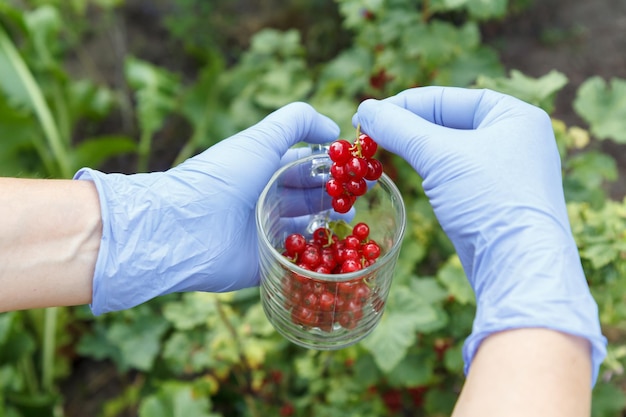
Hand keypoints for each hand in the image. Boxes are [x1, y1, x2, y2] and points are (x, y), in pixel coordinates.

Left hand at [75, 102, 338, 314]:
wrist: (185, 227)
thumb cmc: (223, 177)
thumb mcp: (261, 138)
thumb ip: (297, 121)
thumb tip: (334, 128)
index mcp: (262, 169)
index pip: (303, 166)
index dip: (330, 166)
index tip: (357, 168)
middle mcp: (264, 200)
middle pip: (308, 197)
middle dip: (334, 195)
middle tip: (362, 195)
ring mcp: (264, 232)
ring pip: (305, 228)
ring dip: (329, 224)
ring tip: (353, 220)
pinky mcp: (263, 263)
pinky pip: (295, 259)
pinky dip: (315, 254)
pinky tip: (337, 249)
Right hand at [353, 86, 605, 382]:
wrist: (518, 268)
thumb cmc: (489, 200)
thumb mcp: (440, 156)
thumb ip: (399, 128)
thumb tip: (364, 108)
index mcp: (513, 114)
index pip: (447, 99)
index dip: (402, 105)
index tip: (366, 115)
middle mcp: (514, 138)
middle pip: (447, 122)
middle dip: (406, 128)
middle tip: (366, 135)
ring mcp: (506, 171)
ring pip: (448, 150)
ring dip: (413, 149)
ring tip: (378, 152)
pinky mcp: (494, 200)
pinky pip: (453, 174)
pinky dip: (427, 171)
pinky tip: (406, 174)